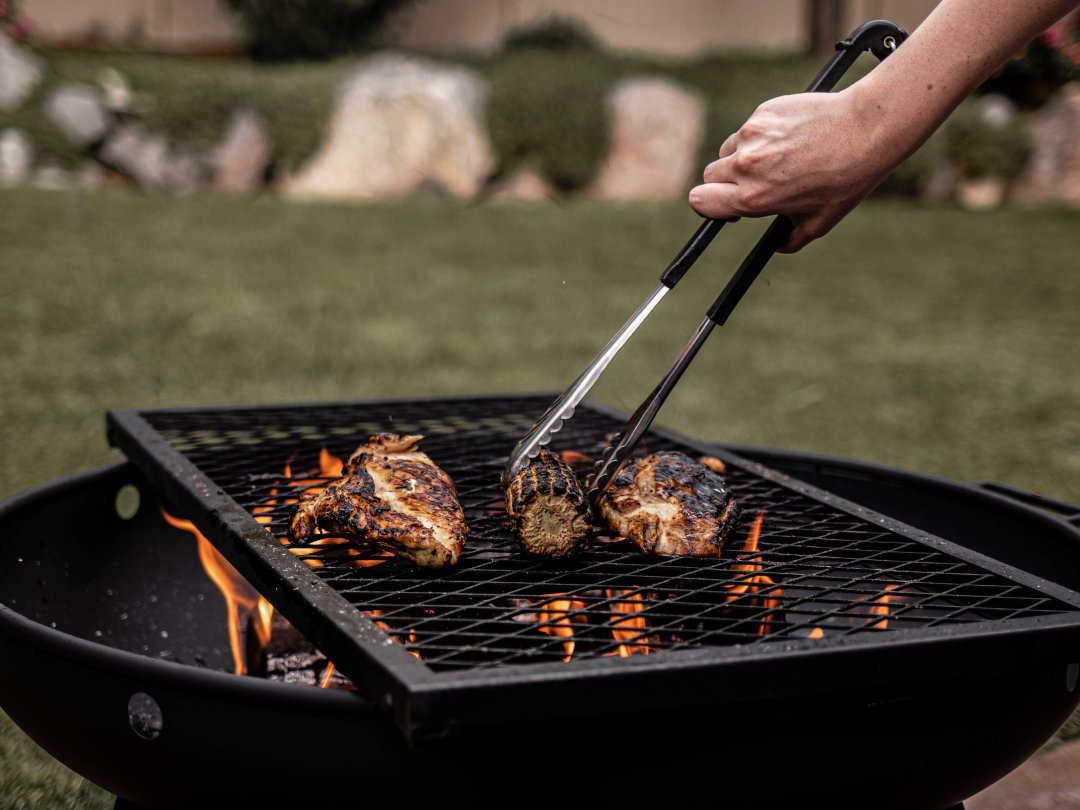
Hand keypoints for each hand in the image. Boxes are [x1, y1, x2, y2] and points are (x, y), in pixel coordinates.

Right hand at [688, 90, 895, 251]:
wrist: (866, 130)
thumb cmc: (845, 179)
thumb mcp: (819, 223)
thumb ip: (790, 240)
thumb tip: (776, 244)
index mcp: (754, 197)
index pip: (700, 201)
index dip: (710, 205)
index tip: (727, 206)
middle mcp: (746, 166)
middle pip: (709, 175)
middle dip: (724, 182)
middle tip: (753, 184)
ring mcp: (753, 135)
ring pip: (729, 149)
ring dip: (742, 157)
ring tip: (778, 158)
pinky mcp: (763, 112)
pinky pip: (750, 128)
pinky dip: (762, 135)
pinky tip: (791, 137)